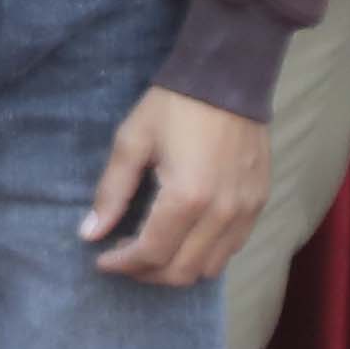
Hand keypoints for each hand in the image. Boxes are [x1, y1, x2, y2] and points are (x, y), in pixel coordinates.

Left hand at [85, 86, 271, 285]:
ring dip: (177, 268)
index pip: (152, 254)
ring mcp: (246, 211)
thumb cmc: (175, 105)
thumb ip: (112, 192)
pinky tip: (184, 236)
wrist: (229, 76)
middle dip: (146, 273)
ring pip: (210, 267)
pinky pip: (232, 248)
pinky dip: (205, 254)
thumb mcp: (132, 141)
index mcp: (187, 198)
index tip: (102, 259)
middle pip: (181, 271)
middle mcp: (221, 213)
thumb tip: (90, 234)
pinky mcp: (260, 203)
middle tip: (124, 258)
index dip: (122, 264)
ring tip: (153, 250)